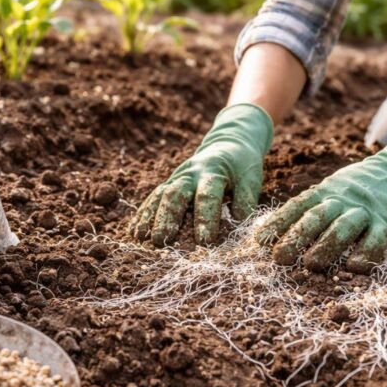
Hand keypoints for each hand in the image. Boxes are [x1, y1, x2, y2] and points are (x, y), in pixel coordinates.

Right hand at [134, 103, 273, 245]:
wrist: (229, 143)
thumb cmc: (242, 166)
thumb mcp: (251, 179)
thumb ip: (245, 201)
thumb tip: (239, 226)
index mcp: (213, 172)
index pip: (208, 197)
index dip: (206, 219)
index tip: (205, 242)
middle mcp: (191, 174)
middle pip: (175, 194)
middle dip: (167, 217)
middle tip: (161, 240)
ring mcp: (177, 178)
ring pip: (160, 195)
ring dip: (150, 217)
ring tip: (141, 238)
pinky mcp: (170, 183)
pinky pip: (153, 198)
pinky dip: (143, 213)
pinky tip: (135, 231)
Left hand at [256, 123, 386, 272]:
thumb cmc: (356, 188)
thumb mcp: (330, 189)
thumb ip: (309, 207)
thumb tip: (273, 232)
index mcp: (324, 192)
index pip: (297, 206)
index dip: (278, 223)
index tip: (259, 242)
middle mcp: (342, 199)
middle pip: (316, 217)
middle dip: (296, 237)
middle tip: (279, 258)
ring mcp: (366, 210)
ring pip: (344, 227)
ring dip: (326, 246)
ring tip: (311, 264)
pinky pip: (376, 239)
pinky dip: (365, 253)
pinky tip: (353, 267)